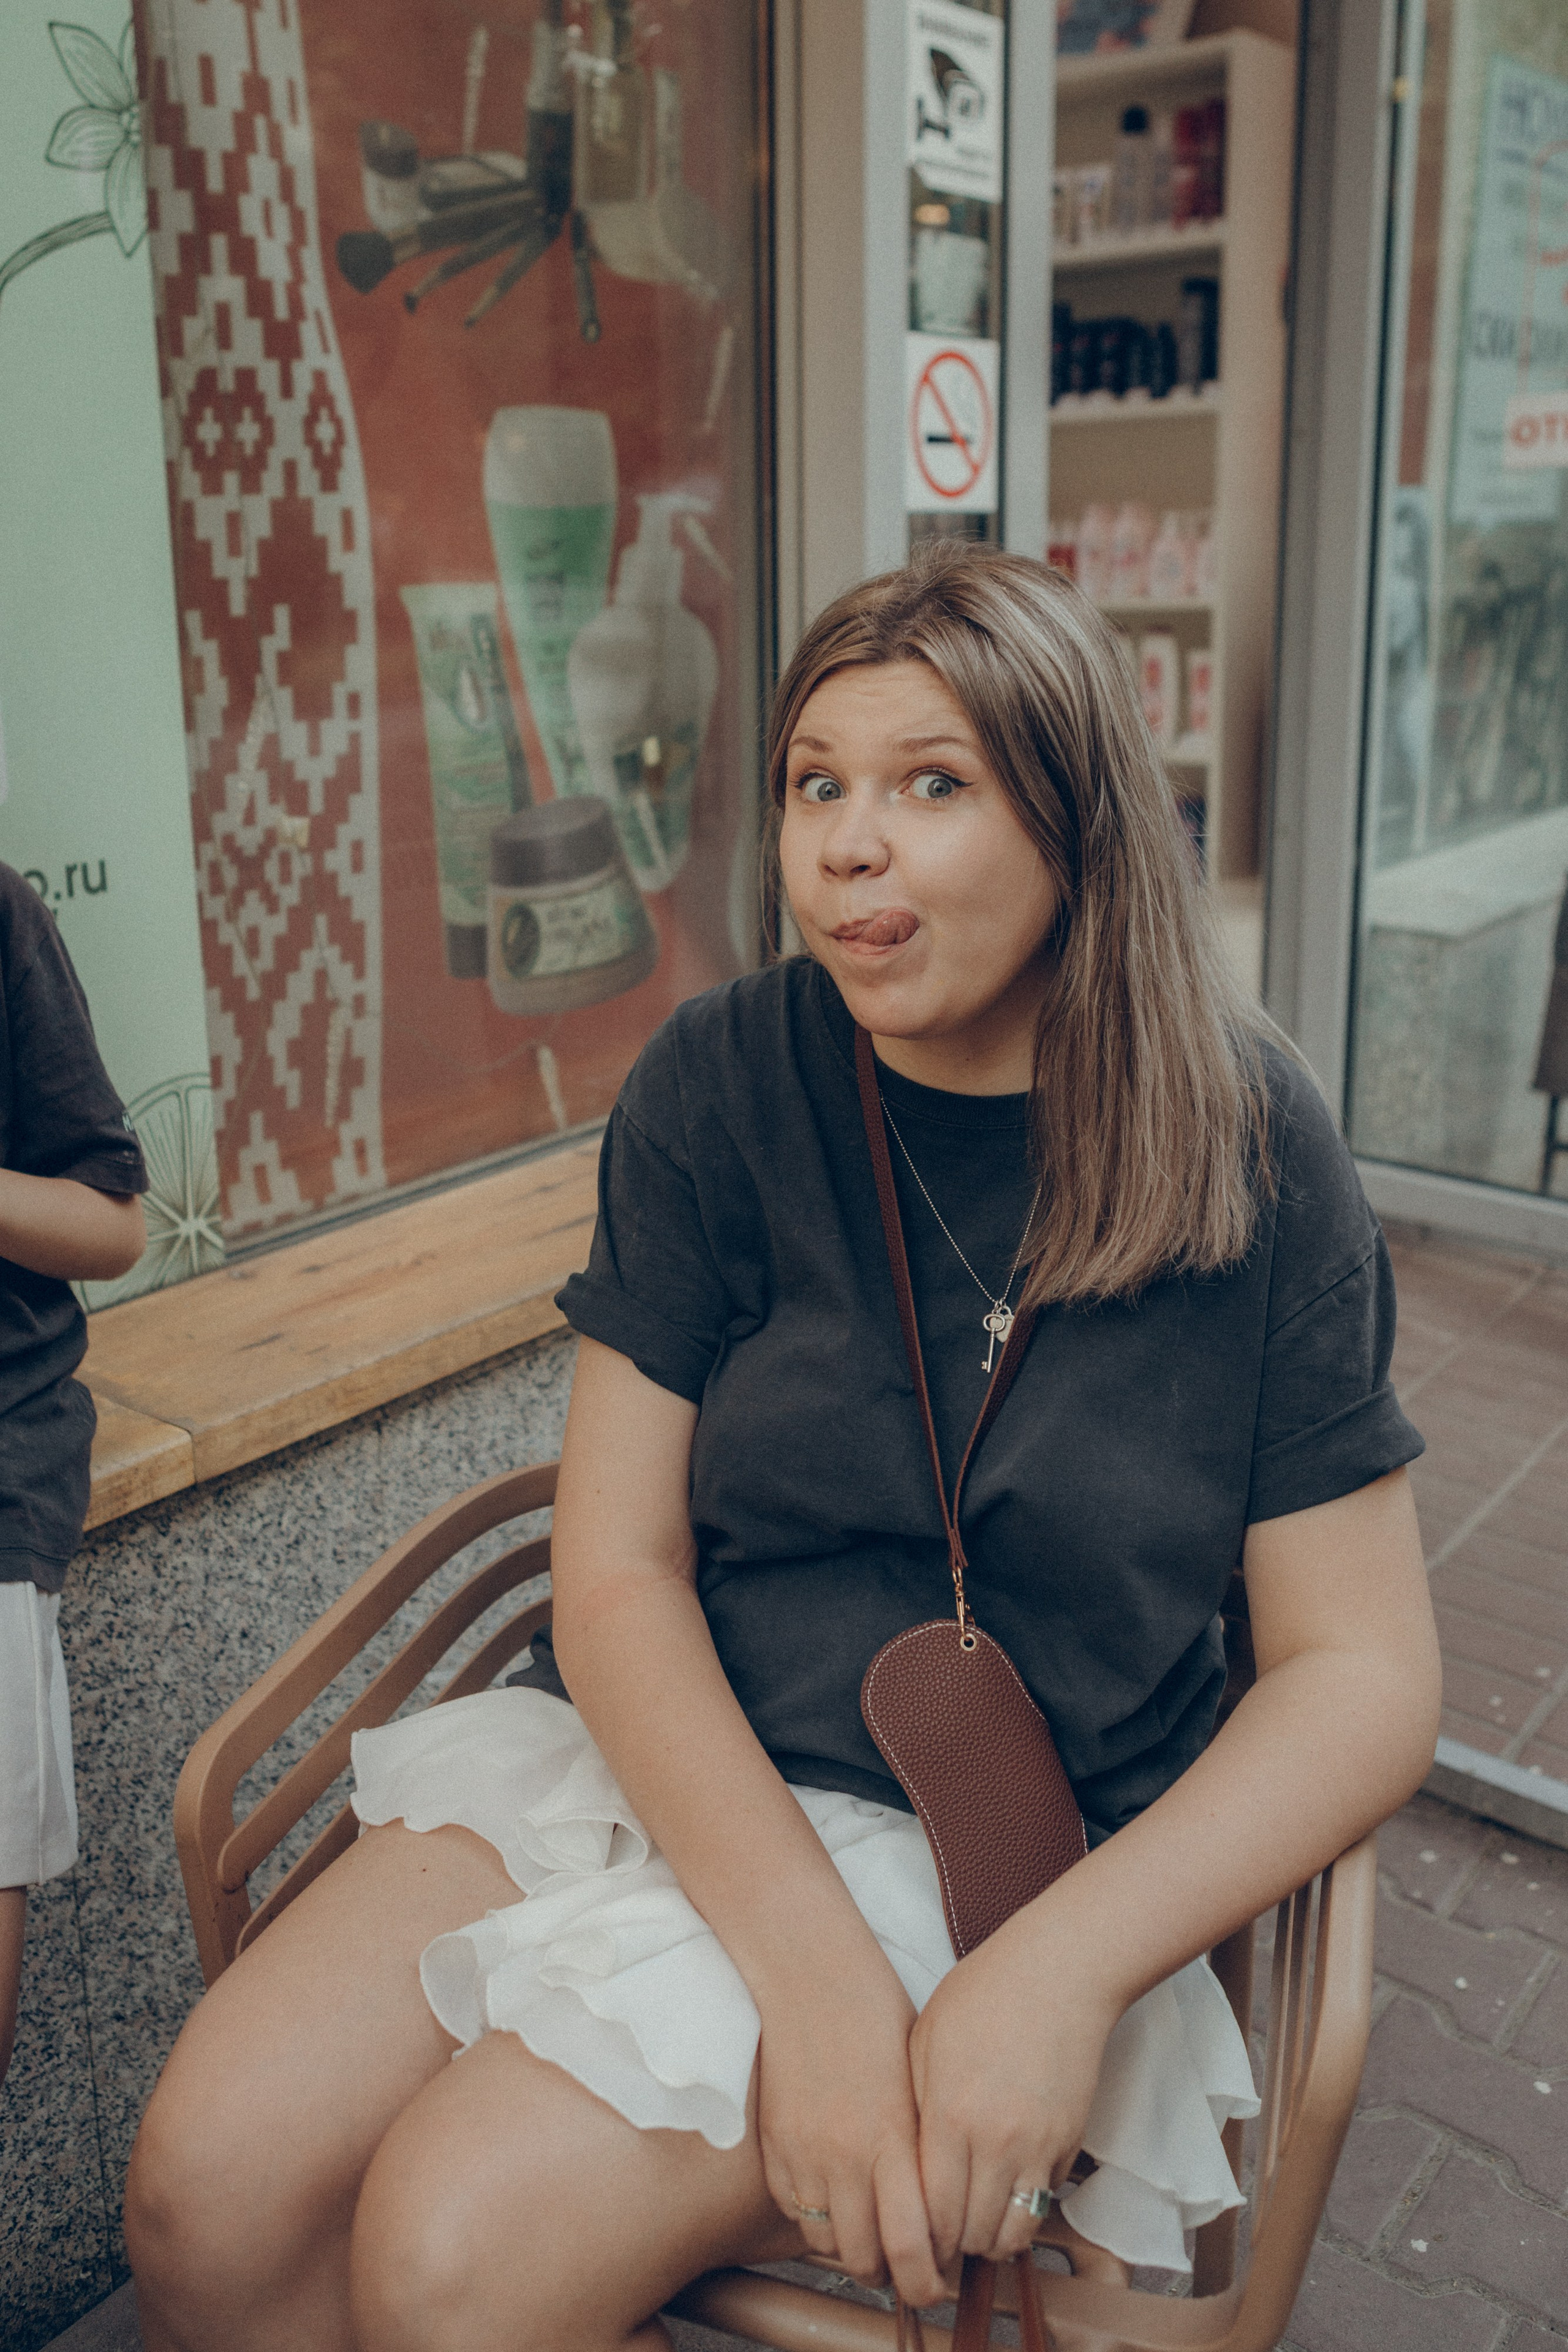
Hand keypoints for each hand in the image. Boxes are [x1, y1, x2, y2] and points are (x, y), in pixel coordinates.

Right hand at [755, 1947, 946, 2306]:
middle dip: (891, 2276)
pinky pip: (792, 2208)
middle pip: (867, 2258)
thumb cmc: (876, 2010)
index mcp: (893, 2136)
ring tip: (870, 2236)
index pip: (912, 2244)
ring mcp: (803, 2151)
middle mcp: (846, 2154)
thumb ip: (924, 2144)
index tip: (938, 2278)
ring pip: (826, 2241)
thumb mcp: (920, 2077)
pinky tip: (834, 2200)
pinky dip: (814, 2218)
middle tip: (905, 2269)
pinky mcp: (772, 2142)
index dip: (928, 2278)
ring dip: (850, 2248)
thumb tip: (941, 2197)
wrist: (810, 1972)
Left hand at [908, 1909, 1117, 2267]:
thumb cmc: (984, 1994)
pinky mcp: (1070, 2142)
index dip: (916, 2237)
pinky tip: (1004, 2185)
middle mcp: (996, 2141)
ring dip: (989, 2237)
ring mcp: (1039, 2146)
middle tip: (937, 2234)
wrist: (1059, 1970)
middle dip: (950, 2246)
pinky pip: (1043, 2202)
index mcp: (950, 2116)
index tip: (907, 2235)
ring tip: (971, 2217)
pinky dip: (1023, 2208)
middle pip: (970, 2236)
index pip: (930, 2214)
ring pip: (1012, 2235)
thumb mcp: (924, 2042)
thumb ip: (912, 2110)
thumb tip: (903, 2168)